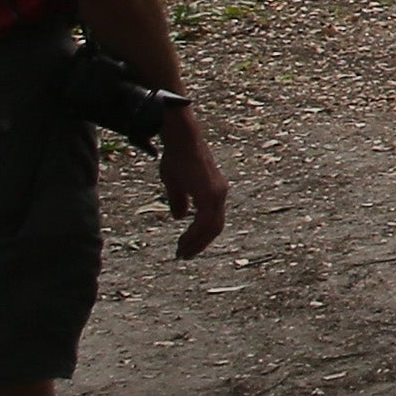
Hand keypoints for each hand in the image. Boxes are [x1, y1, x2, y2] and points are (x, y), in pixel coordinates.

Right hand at [159, 112, 229, 259]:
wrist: (181, 140)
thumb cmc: (177, 157)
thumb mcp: (176, 182)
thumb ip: (180, 199)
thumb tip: (180, 217)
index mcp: (214, 190)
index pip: (212, 219)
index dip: (201, 234)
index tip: (186, 245)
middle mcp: (219, 193)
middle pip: (215, 226)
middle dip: (200, 243)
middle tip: (185, 255)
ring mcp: (217, 193)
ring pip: (211, 227)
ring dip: (196, 242)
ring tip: (182, 253)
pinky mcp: (210, 194)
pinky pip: (205, 222)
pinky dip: (195, 235)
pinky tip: (184, 243)